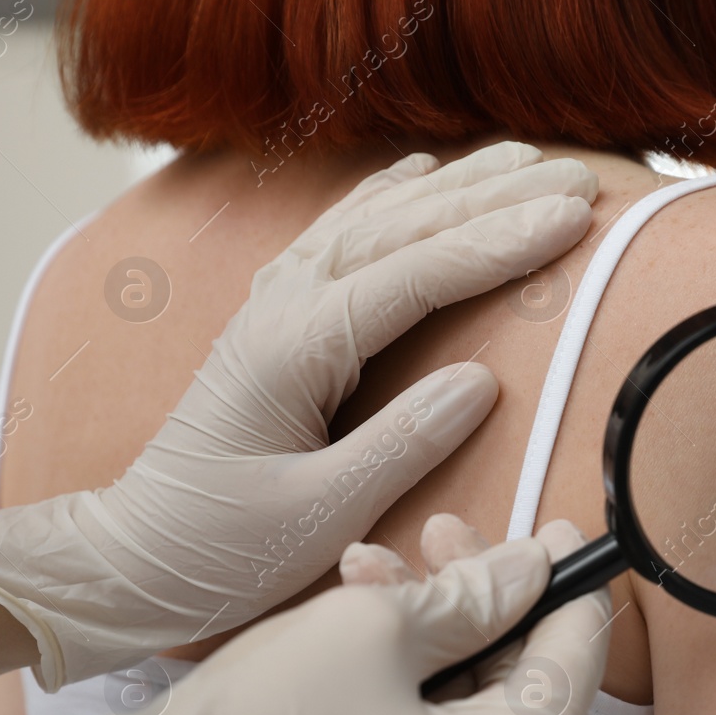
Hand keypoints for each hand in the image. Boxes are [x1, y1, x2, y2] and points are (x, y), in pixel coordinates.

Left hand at [0, 142, 597, 691]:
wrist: (135, 556)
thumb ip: (401, 444)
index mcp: (296, 348)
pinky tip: (424, 172)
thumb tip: (482, 381)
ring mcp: (276, 304)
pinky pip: (344, 233)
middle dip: (498, 195)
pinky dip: (391, 197)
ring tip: (529, 158)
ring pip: (377, 218)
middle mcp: (284, 307)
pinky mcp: (277, 320)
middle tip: (580, 176)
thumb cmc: (222, 547)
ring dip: (458, 185)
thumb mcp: (320, 515)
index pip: (418, 274)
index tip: (572, 219)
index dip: (501, 243)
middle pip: (404, 226)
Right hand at [0, 518, 609, 714]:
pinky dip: (404, 683)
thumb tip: (530, 571)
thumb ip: (473, 595)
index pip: (571, 670)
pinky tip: (356, 617)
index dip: (570, 590)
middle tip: (449, 527)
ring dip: (432, 631)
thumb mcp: (376, 628)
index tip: (563, 534)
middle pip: (518, 688)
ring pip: (464, 712)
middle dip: (482, 599)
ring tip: (373, 562)